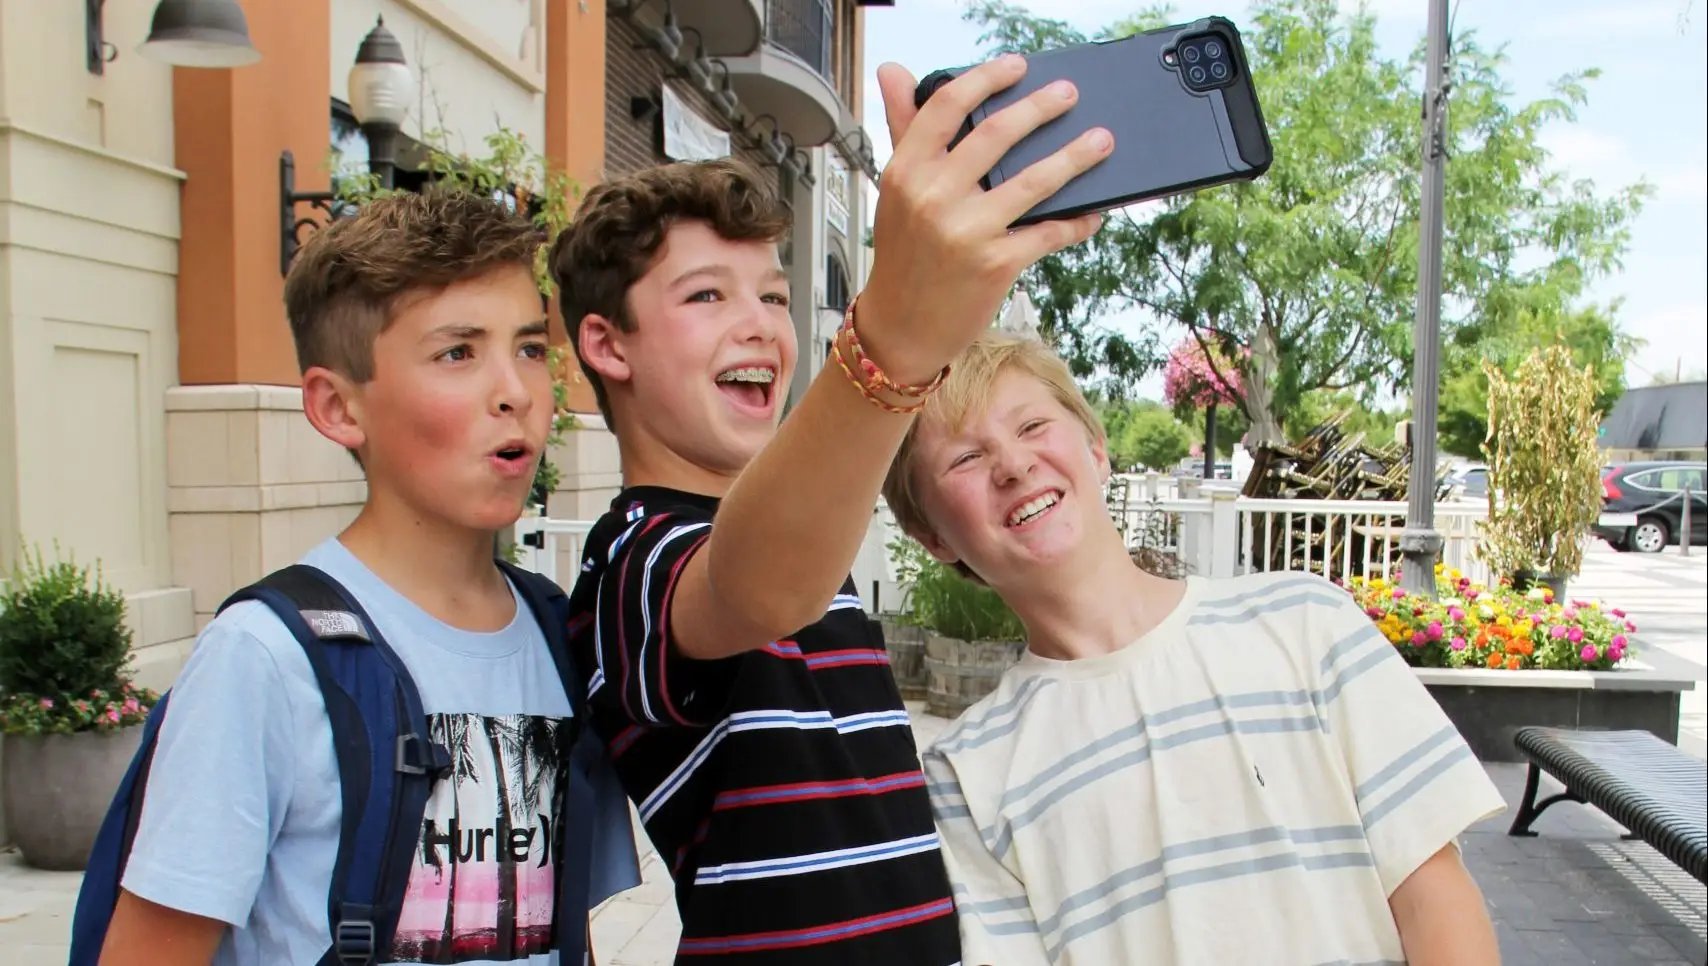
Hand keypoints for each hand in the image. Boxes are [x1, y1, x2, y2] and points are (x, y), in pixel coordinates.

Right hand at [856, 57, 1111, 383]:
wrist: (900, 327)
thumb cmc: (903, 255)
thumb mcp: (895, 189)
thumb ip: (903, 128)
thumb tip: (894, 73)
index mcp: (905, 171)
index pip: (945, 107)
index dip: (985, 79)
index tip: (1017, 66)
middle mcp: (932, 197)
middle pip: (996, 135)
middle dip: (1041, 108)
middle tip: (1070, 95)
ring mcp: (966, 231)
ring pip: (1034, 181)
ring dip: (1075, 158)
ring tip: (1101, 141)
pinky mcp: (995, 264)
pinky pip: (1049, 232)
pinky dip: (1077, 221)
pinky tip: (1093, 212)